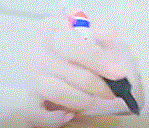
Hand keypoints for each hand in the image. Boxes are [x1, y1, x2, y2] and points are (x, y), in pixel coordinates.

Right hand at [25, 16, 143, 126]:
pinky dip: (53, 118)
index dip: (95, 59)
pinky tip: (69, 114)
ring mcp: (32, 76)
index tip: (118, 72)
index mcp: (54, 30)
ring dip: (80, 99)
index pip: (69, 43)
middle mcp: (38, 51)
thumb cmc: (94, 53)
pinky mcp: (30, 99)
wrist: (84, 71)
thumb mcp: (105, 40)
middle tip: (112, 91)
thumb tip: (106, 34)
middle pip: (63, 68)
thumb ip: (107, 36)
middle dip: (94, 83)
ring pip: (54, 90)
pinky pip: (35, 113)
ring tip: (93, 99)